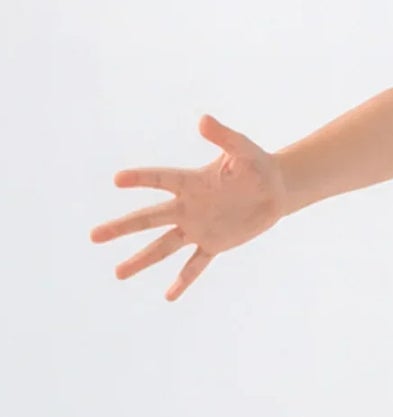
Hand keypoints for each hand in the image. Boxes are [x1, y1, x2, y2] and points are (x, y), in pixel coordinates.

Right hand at [90, 114, 287, 301]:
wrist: (275, 190)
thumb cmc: (257, 165)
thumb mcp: (243, 149)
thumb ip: (224, 137)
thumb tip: (203, 120)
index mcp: (191, 182)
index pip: (160, 180)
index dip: (141, 179)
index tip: (118, 180)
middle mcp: (188, 207)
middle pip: (149, 219)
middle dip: (122, 228)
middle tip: (94, 236)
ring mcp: (198, 228)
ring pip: (164, 246)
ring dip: (142, 260)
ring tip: (118, 273)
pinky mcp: (214, 244)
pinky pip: (196, 264)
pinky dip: (184, 280)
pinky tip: (169, 296)